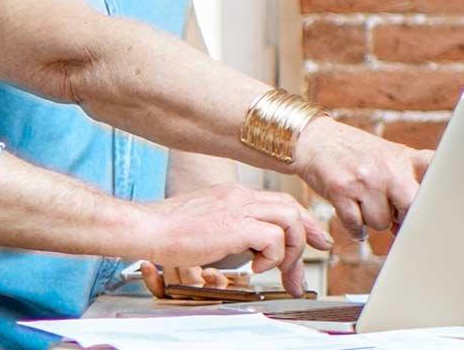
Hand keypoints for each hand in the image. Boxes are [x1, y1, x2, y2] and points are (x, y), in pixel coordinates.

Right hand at [131, 184, 331, 294]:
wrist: (148, 228)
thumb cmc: (169, 232)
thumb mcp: (207, 226)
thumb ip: (231, 231)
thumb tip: (250, 248)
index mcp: (233, 195)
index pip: (279, 201)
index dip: (302, 222)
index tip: (314, 240)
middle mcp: (240, 196)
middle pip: (292, 208)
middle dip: (307, 237)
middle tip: (303, 266)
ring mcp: (238, 208)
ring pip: (289, 218)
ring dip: (290, 249)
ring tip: (276, 269)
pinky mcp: (235, 225)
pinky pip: (272, 237)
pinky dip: (271, 256)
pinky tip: (254, 268)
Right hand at [291, 120, 431, 234]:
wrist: (316, 139)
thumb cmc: (357, 154)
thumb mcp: (390, 156)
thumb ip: (409, 182)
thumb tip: (417, 225)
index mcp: (405, 158)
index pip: (437, 169)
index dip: (445, 190)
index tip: (449, 206)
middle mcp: (388, 167)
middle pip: (412, 207)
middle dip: (404, 218)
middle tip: (394, 214)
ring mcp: (364, 179)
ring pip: (381, 223)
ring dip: (373, 221)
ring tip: (365, 203)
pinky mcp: (341, 190)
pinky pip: (356, 226)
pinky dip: (355, 229)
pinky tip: (354, 216)